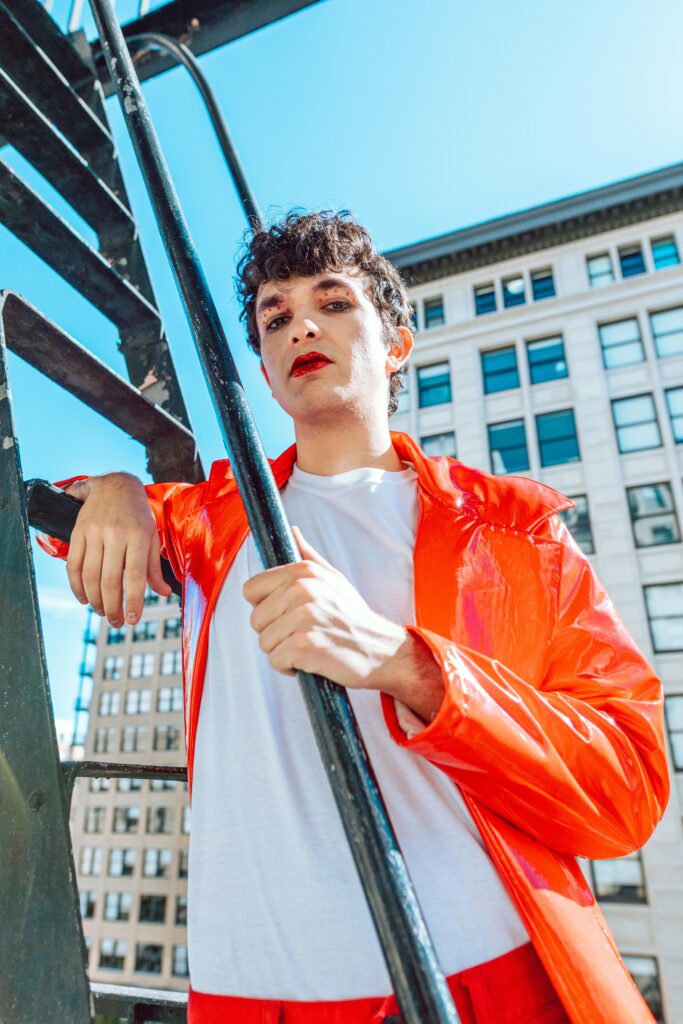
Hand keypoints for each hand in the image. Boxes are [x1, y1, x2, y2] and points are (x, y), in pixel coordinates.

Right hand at [64, 473, 170, 625]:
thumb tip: (163, 593)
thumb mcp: (152, 537)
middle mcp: (115, 534)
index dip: (133, 601)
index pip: (135, 575)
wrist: (114, 486)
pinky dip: (76, 586)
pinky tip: (84, 598)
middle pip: (110, 580)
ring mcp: (94, 532)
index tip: (132, 619)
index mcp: (138, 535)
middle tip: (116, 622)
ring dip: (95, 600)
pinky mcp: (77, 532)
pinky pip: (73, 565)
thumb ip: (154, 567)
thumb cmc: (138, 515)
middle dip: (113, 607)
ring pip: (90, 575)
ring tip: (102, 612)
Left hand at [243, 527, 444, 726]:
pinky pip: (275, 661)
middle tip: (303, 634)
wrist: (382, 650)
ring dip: (283, 651)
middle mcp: (301, 589)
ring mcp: (303, 617)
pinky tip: (311, 661)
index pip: (251, 589)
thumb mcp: (334, 579)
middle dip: (275, 632)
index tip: (284, 614)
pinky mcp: (304, 645)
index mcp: (303, 571)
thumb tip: (291, 531)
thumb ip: (307, 556)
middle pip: (255, 619)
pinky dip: (290, 668)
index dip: (264, 606)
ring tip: (310, 646)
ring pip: (264, 642)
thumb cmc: (354, 618)